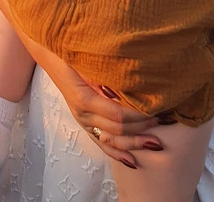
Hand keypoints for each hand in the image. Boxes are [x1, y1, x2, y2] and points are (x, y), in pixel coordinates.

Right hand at [23, 36, 164, 165]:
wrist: (48, 51)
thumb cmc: (69, 51)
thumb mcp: (86, 59)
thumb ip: (104, 74)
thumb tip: (128, 85)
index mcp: (85, 99)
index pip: (118, 115)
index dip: (140, 116)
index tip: (158, 109)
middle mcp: (83, 114)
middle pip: (118, 130)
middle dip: (143, 129)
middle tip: (164, 120)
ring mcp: (83, 120)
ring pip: (112, 141)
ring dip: (135, 144)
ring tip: (156, 143)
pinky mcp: (84, 122)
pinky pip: (102, 143)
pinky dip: (117, 153)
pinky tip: (132, 160)